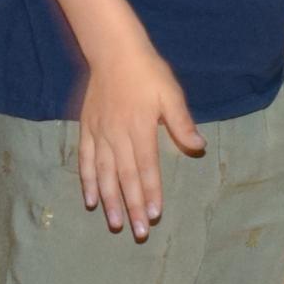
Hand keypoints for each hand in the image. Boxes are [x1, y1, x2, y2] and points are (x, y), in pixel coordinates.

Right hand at [73, 44, 203, 235]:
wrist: (113, 51)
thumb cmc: (148, 72)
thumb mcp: (171, 93)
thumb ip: (182, 122)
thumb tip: (198, 146)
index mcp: (140, 128)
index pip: (147, 167)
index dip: (151, 192)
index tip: (155, 214)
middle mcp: (117, 135)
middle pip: (125, 177)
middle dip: (132, 206)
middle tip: (139, 231)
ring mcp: (99, 133)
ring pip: (103, 174)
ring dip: (109, 201)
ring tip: (114, 224)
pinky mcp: (87, 129)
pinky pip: (85, 160)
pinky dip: (87, 181)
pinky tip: (91, 200)